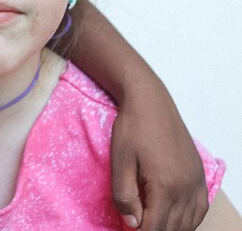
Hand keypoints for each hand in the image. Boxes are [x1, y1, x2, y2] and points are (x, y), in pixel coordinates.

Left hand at [111, 83, 207, 230]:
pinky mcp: (199, 175)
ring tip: (151, 223)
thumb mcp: (120, 162)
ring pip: (189, 223)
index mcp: (165, 185)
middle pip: (173, 228)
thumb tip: (132, 224)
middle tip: (137, 226)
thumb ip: (124, 196)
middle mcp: (186, 187)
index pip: (155, 228)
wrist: (151, 102)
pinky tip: (172, 218)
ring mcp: (196, 181)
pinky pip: (200, 209)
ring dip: (170, 228)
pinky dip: (188, 220)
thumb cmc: (132, 129)